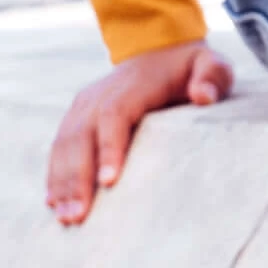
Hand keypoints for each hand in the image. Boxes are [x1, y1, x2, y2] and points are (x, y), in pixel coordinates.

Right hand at [47, 38, 232, 226]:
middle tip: (78, 216)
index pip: (114, 115)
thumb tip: (203, 95)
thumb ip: (212, 75)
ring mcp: (84, 107)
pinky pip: (60, 147)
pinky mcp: (76, 118)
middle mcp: (99, 95)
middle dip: (77, 177)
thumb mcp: (210, 63)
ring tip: (65, 218)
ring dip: (62, 182)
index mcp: (131, 86)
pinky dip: (55, 175)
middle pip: (81, 135)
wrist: (158, 49)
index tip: (109, 182)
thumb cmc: (189, 67)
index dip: (110, 148)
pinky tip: (54, 204)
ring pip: (64, 144)